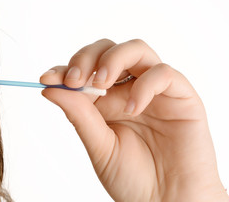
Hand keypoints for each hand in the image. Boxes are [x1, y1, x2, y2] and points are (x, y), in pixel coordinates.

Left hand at [40, 39, 228, 201]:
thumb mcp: (99, 146)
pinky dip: (145, 85)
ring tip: (102, 82)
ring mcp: (155, 90)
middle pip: (108, 50)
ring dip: (114, 59)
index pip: (85, 69)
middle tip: (75, 78)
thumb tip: (50, 88)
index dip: (65, 68)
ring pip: (136, 49)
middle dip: (87, 57)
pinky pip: (164, 74)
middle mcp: (130, 90)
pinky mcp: (181, 95)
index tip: (48, 78)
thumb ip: (79, 115)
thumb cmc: (135, 179)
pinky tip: (133, 109)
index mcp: (108, 101)